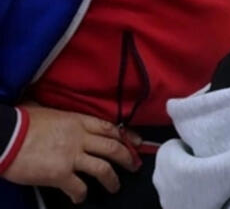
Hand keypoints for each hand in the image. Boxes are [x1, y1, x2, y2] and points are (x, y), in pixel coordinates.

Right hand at [2, 106, 141, 203]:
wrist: (6, 136)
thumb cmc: (23, 122)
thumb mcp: (50, 112)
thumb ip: (65, 119)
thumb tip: (64, 119)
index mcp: (78, 121)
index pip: (110, 128)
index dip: (126, 136)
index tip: (137, 143)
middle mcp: (80, 138)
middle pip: (113, 148)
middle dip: (127, 158)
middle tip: (135, 165)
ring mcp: (71, 156)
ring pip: (103, 169)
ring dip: (112, 180)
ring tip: (115, 187)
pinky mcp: (60, 174)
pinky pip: (78, 187)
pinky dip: (81, 195)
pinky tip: (79, 198)